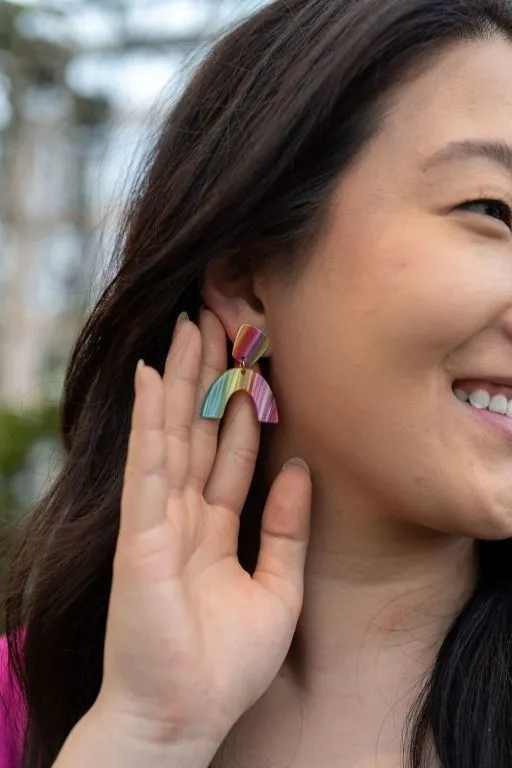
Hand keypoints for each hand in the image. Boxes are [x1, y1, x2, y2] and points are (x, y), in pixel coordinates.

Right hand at [96, 309, 311, 751]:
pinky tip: (151, 377)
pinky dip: (149, 419)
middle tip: (216, 323)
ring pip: (172, 433)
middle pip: (198, 432)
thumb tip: (302, 468)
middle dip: (208, 378)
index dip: (241, 409)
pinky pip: (147, 464)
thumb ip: (287, 529)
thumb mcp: (278, 590)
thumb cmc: (224, 667)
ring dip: (180, 379)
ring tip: (188, 327)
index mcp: (215, 530)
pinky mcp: (141, 532)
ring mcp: (158, 520)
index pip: (231, 455)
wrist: (183, 718)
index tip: (254, 365)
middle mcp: (184, 516)